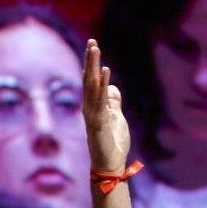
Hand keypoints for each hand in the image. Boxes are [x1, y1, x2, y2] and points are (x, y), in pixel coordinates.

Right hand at [82, 39, 129, 173]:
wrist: (110, 165)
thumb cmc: (113, 144)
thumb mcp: (117, 118)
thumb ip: (113, 103)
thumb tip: (112, 88)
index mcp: (95, 106)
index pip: (92, 81)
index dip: (92, 64)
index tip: (93, 46)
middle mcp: (90, 108)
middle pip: (89, 79)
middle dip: (90, 60)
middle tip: (92, 42)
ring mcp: (93, 115)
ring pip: (91, 87)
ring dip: (93, 67)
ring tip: (95, 50)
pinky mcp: (98, 124)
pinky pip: (100, 102)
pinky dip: (103, 86)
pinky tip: (106, 72)